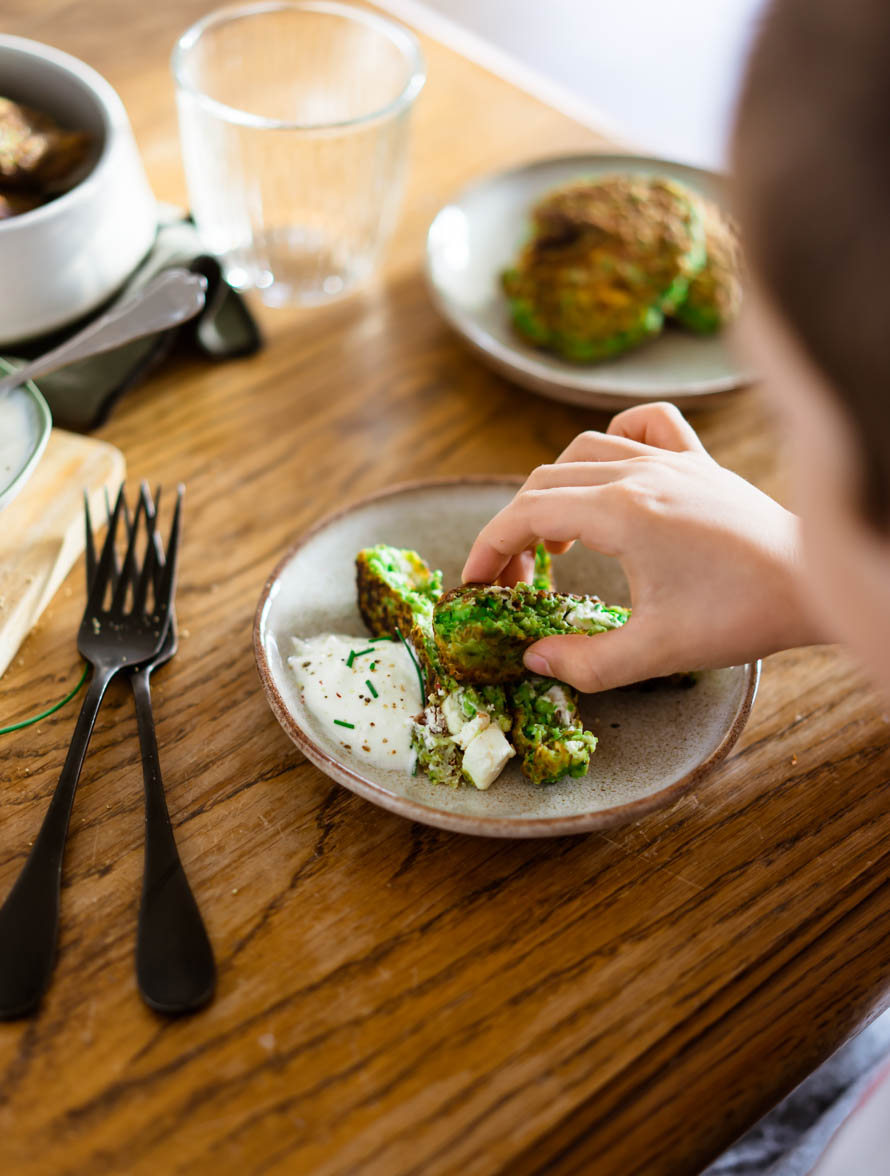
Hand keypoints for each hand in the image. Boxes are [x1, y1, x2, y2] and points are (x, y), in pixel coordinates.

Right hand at [462, 402, 819, 691]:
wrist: (817, 583)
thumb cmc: (742, 614)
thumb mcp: (656, 651)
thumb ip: (586, 663)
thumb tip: (534, 659)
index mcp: (621, 511)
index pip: (526, 514)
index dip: (489, 547)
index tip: (477, 582)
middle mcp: (639, 472)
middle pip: (544, 482)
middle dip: (513, 529)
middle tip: (510, 578)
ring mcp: (671, 459)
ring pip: (582, 451)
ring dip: (553, 490)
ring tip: (555, 541)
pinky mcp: (699, 462)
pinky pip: (644, 424)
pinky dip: (614, 440)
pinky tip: (612, 472)